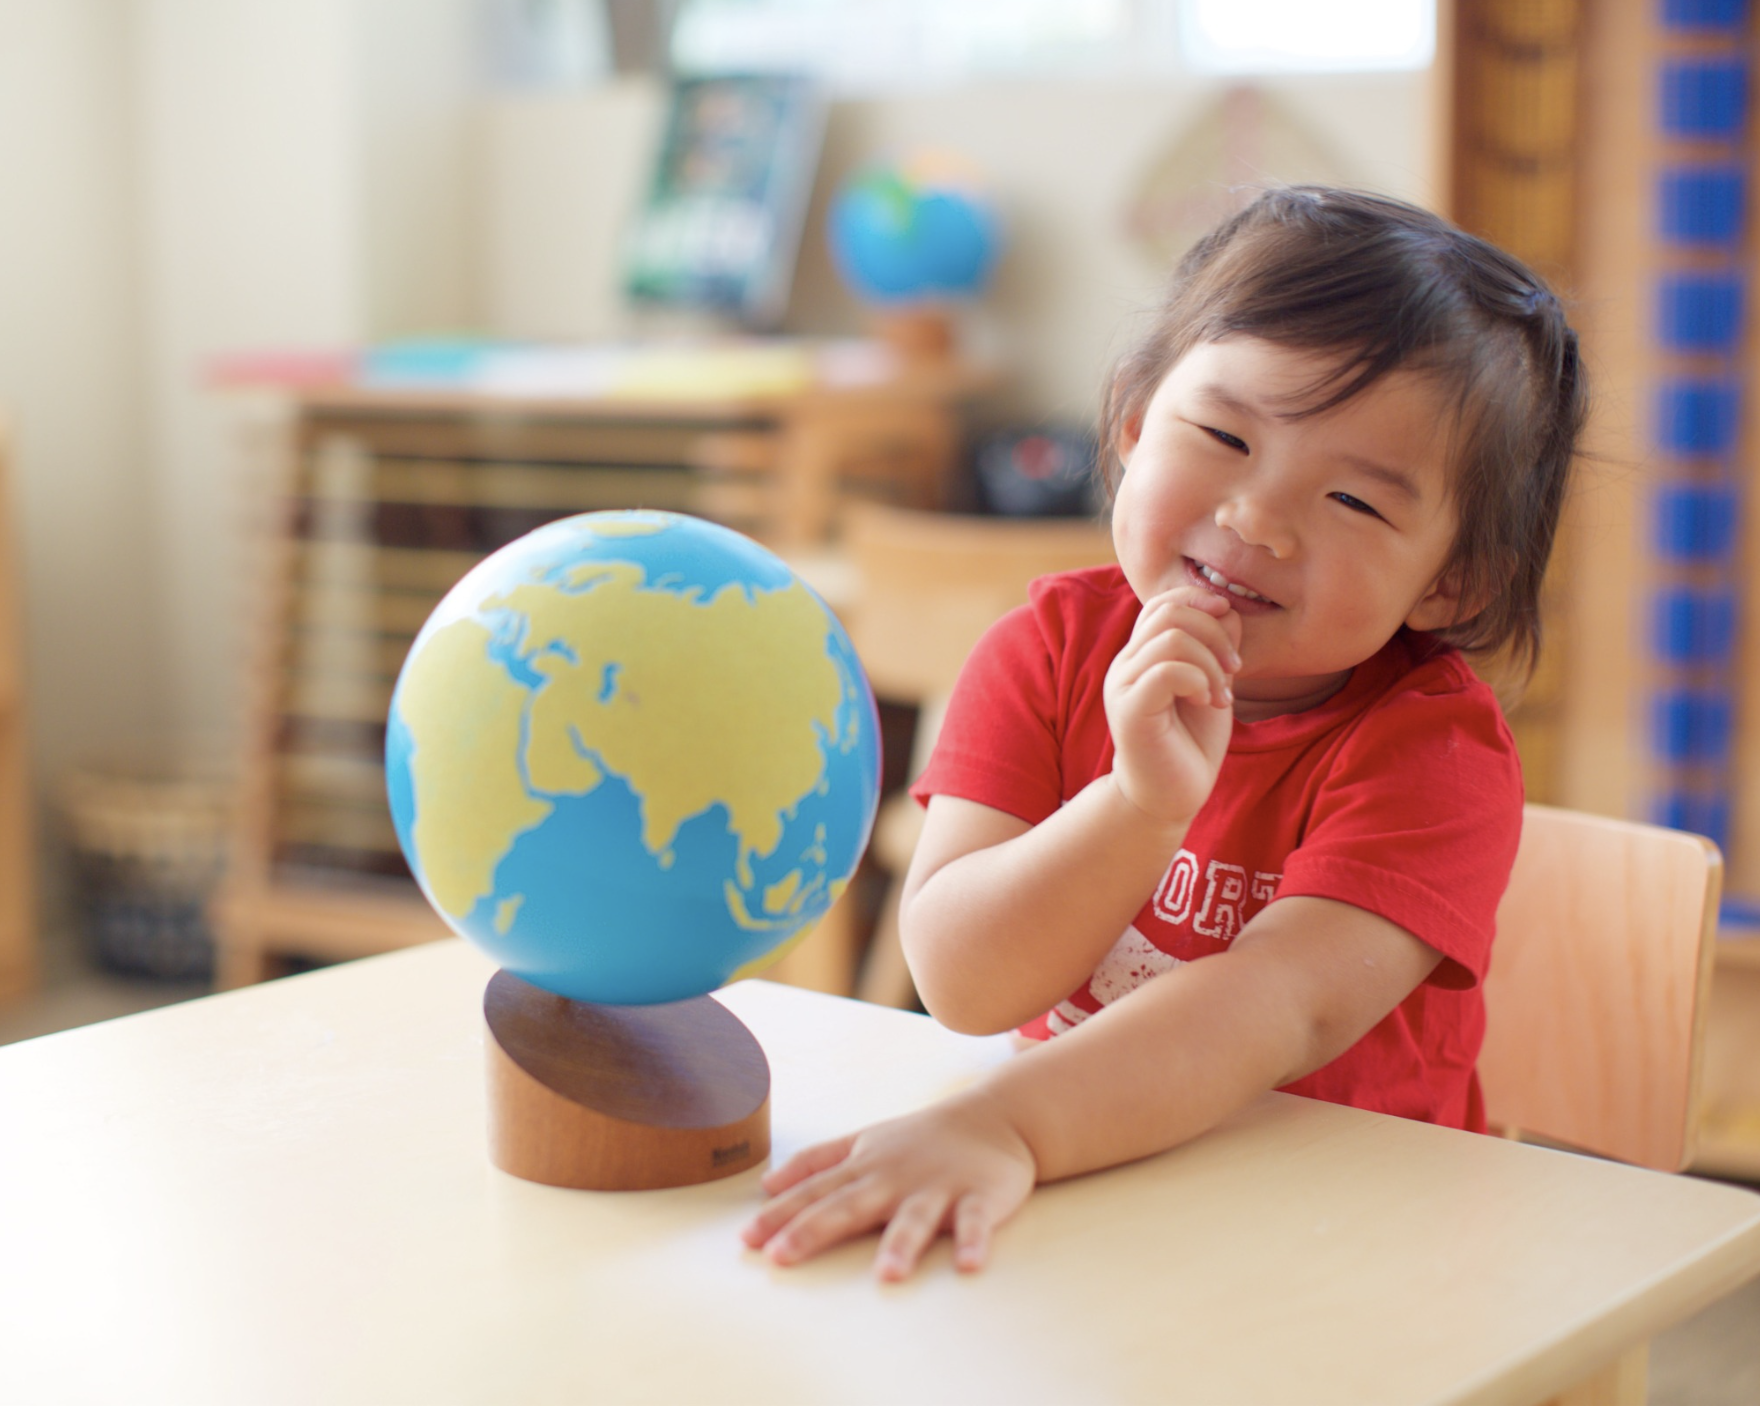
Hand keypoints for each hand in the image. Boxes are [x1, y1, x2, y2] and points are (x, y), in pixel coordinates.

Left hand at [739, 1091, 1036, 1280]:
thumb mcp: (863, 1142)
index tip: (748, 1239)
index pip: (815, 1192)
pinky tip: (967, 1266)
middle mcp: (894, 1178)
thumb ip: (816, 1163)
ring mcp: (938, 1188)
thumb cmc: (920, 1138)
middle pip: (850, 1206)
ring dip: (901, 1246)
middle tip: (781, 1257)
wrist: (992, 1118)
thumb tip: (767, 1183)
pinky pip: (976, 1222)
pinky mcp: (979, 1197)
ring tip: (887, 1276)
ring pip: (915, 1219)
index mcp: (865, 1167)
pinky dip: (973, 1242)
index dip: (781, 1214)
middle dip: (814, 1230)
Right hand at [1104, 586, 1240, 826]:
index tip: (1231, 636)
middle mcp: (1125, 664)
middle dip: (1215, 633)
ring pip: (1172, 638)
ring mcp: (1123, 685)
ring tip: (1221, 696)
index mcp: (1141, 654)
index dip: (1202, 604)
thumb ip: (1215, 645)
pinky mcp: (1129, 710)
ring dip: (1211, 663)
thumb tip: (1226, 610)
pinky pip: (1167, 671)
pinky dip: (1199, 680)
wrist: (1168, 797)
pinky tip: (1208, 703)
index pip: (1164, 602)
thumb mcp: (1211, 682)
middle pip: (1169, 612)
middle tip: (1234, 669)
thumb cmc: (1190, 742)